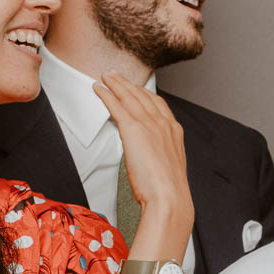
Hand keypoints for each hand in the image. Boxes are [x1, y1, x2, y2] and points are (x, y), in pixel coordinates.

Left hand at [93, 75, 192, 230]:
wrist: (169, 197)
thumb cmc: (169, 191)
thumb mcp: (168, 168)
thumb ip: (159, 156)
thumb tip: (149, 159)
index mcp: (174, 132)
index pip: (158, 104)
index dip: (144, 93)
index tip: (135, 87)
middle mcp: (163, 123)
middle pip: (143, 95)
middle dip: (128, 83)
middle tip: (116, 75)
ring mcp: (149, 124)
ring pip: (129, 96)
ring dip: (116, 83)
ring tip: (106, 77)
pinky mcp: (134, 129)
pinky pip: (116, 106)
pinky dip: (106, 94)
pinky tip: (99, 89)